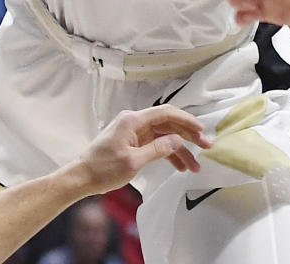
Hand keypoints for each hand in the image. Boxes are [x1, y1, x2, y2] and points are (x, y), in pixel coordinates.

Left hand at [76, 106, 209, 193]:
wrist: (83, 177)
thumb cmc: (104, 169)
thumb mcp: (133, 161)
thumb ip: (157, 150)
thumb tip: (178, 140)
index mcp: (133, 120)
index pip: (165, 113)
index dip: (185, 120)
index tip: (201, 130)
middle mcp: (134, 122)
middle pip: (167, 124)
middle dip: (187, 135)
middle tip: (206, 147)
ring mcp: (133, 132)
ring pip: (163, 136)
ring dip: (179, 149)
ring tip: (195, 167)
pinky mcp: (133, 143)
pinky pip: (155, 144)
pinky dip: (168, 154)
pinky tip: (180, 167)